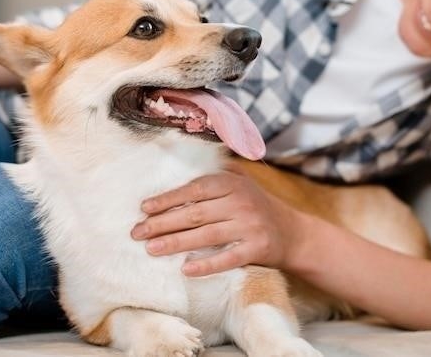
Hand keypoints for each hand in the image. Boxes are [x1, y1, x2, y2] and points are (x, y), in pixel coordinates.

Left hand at [131, 163, 301, 276]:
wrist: (293, 233)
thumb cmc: (256, 205)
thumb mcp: (241, 181)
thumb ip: (215, 172)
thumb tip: (177, 160)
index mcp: (233, 183)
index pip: (194, 190)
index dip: (168, 199)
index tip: (144, 208)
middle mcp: (241, 202)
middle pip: (195, 214)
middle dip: (162, 223)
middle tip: (137, 233)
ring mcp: (250, 226)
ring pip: (206, 236)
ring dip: (175, 243)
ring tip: (151, 249)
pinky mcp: (257, 249)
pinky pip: (228, 259)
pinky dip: (207, 265)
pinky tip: (185, 269)